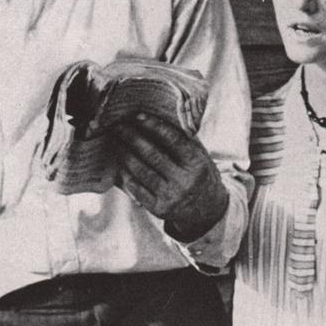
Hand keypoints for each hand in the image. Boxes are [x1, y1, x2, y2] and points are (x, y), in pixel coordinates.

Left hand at [114, 113, 228, 240]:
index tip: (138, 116)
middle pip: (153, 155)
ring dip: (126, 155)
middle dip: (133, 138)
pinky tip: (121, 165)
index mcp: (197, 164)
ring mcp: (172, 197)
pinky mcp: (160, 209)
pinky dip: (128, 176)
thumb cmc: (200, 175)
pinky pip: (138, 189)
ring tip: (118, 143)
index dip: (155, 127)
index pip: (173, 140)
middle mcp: (185, 181)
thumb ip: (184, 141)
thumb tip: (156, 120)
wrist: (207, 210)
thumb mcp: (200, 157)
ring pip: (142, 172)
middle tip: (119, 126)